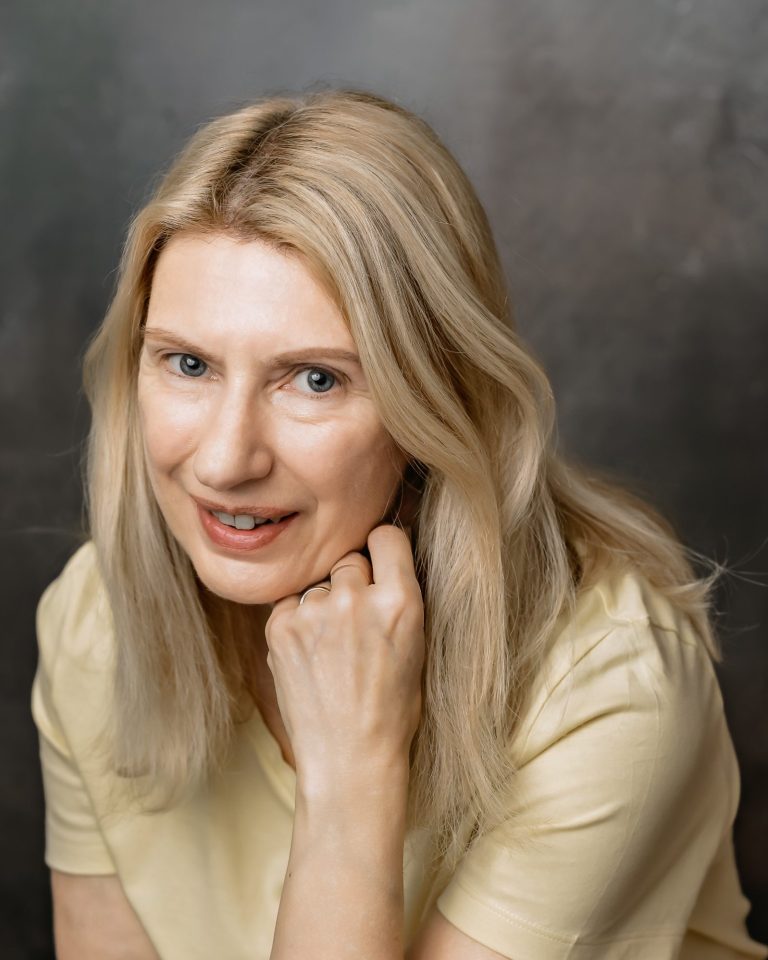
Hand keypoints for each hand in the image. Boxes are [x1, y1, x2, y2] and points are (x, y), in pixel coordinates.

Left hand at [264, 524, 424, 796]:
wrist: (349, 759)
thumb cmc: (391, 710)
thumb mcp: (416, 646)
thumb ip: (397, 597)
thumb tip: (379, 559)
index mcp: (401, 602)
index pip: (386, 535)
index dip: (382, 548)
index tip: (380, 560)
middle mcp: (356, 599)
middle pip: (349, 559)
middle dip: (352, 581)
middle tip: (356, 621)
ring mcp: (314, 612)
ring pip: (318, 583)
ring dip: (323, 603)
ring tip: (333, 649)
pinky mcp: (280, 626)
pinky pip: (291, 603)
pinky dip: (298, 621)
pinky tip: (312, 656)